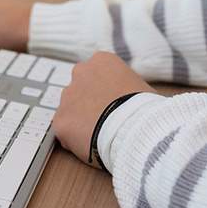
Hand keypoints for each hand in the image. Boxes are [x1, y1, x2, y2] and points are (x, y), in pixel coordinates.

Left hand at [51, 51, 152, 165]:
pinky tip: (91, 146)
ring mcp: (67, 97)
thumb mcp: (141, 87)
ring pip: (70, 111)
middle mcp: (80, 73)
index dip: (105, 92)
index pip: (97, 74)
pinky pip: (65, 132)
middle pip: (80, 90)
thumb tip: (128, 98)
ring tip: (100, 135)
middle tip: (105, 120)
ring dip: (81, 122)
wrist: (136, 129)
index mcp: (101, 61)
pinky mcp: (60, 121)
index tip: (113, 105)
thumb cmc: (146, 109)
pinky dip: (75, 140)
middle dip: (88, 104)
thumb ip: (125, 87)